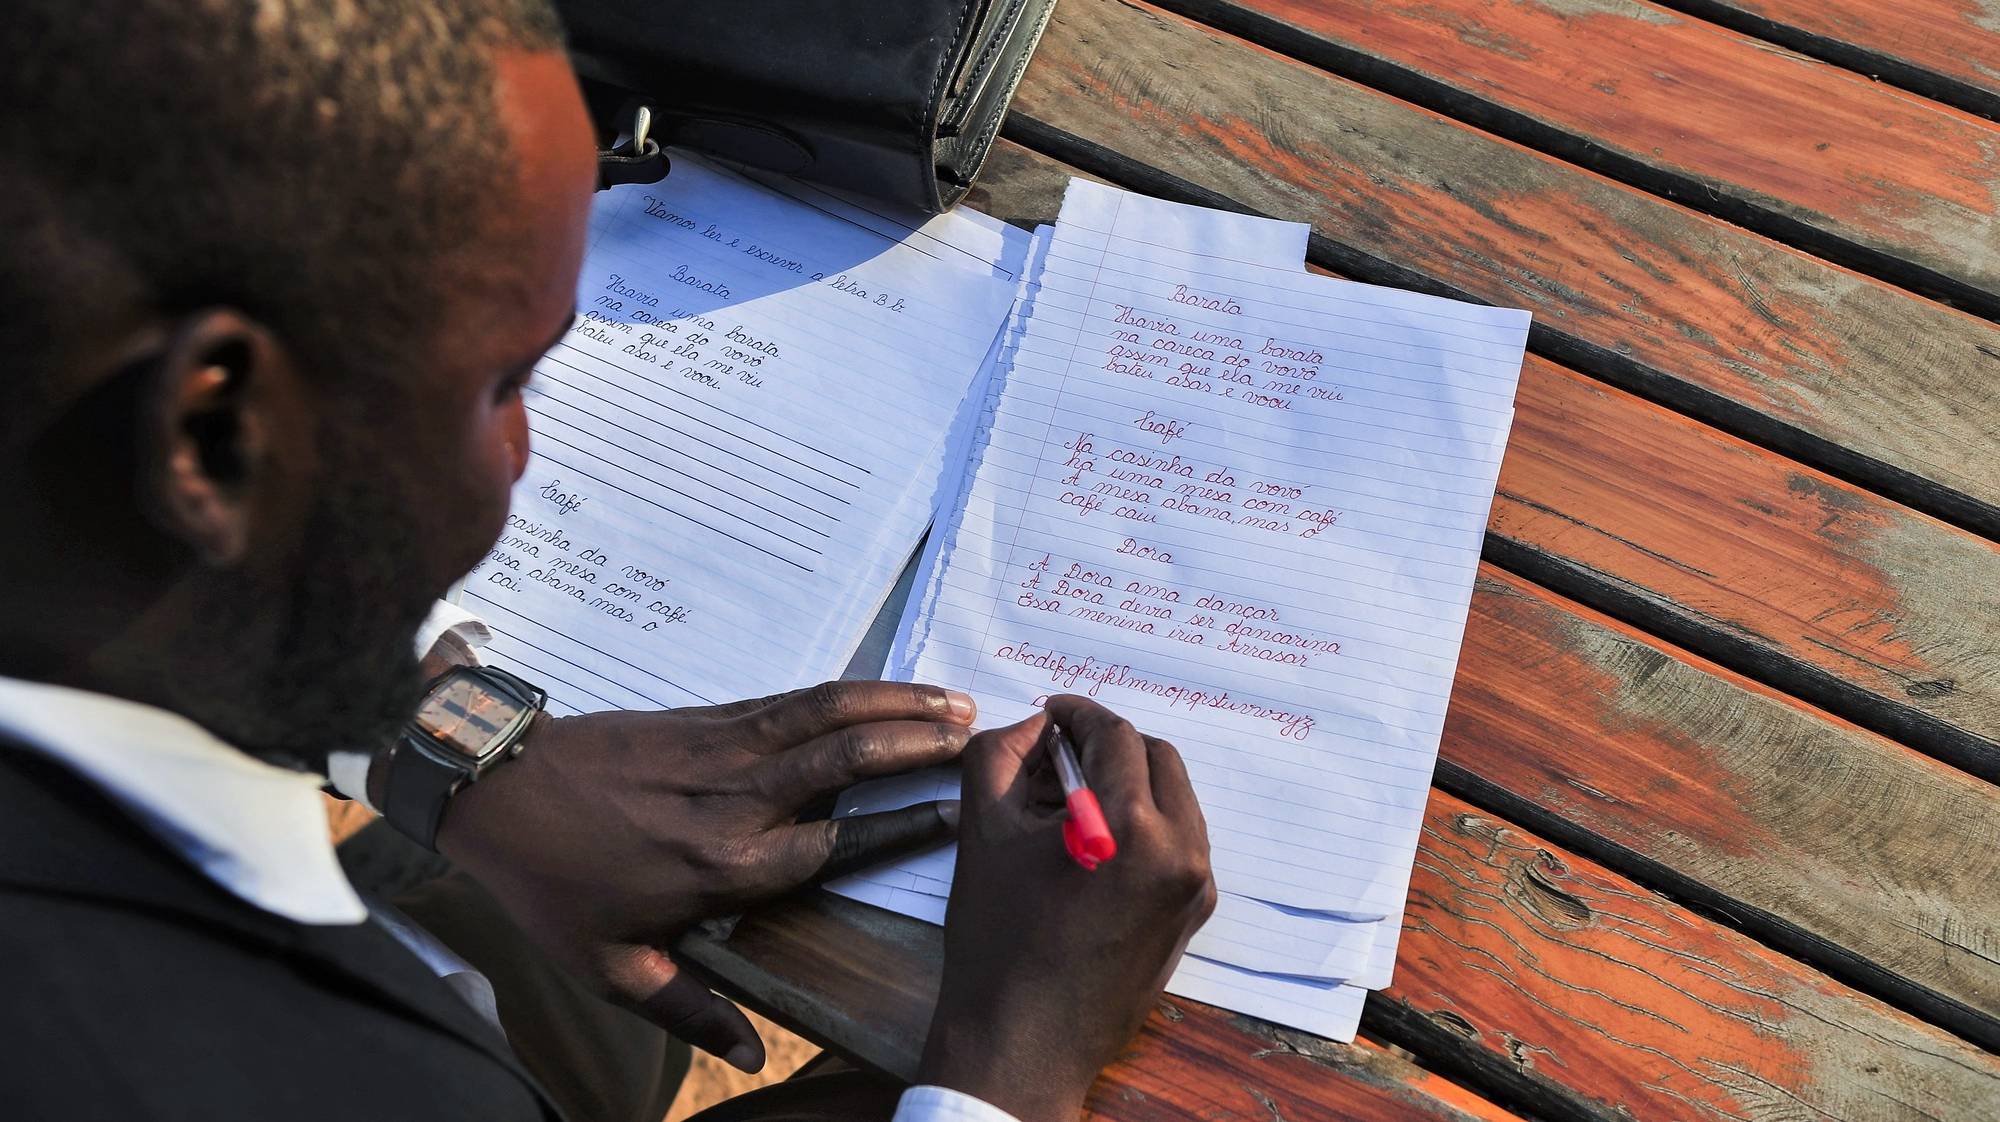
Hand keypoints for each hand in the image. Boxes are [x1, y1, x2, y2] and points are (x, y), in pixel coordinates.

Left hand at [433, 681, 976, 1071]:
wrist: (496, 788)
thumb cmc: (554, 887)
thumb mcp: (612, 969)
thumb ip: (689, 1011)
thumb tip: (754, 1055)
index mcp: (725, 866)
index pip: (836, 841)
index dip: (903, 823)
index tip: (957, 813)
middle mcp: (737, 799)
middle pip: (849, 759)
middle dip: (921, 744)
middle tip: (979, 737)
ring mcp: (724, 748)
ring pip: (829, 713)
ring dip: (897, 704)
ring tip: (954, 703)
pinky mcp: (709, 717)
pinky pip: (794, 699)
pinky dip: (849, 691)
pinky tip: (885, 693)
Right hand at [918, 695, 1214, 1121]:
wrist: (1022, 1045)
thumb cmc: (998, 942)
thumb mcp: (982, 831)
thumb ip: (1001, 754)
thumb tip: (1035, 728)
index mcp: (1135, 829)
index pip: (1116, 737)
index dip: (1079, 715)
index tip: (1051, 714)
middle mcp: (1182, 854)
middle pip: (1156, 759)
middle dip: (1107, 747)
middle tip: (1055, 757)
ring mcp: (1194, 889)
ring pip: (1173, 799)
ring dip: (1127, 783)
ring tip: (1068, 802)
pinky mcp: (1192, 917)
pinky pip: (1177, 842)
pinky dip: (1142, 824)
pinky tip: (1091, 843)